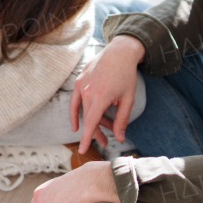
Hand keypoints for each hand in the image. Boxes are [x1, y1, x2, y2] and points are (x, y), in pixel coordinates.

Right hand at [69, 35, 144, 154]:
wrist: (119, 52)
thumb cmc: (126, 75)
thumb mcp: (128, 99)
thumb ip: (122, 119)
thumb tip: (119, 137)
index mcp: (100, 97)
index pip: (90, 123)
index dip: (86, 138)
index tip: (82, 150)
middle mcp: (87, 91)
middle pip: (88, 119)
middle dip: (96, 132)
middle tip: (105, 141)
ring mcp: (81, 85)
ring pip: (83, 111)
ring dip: (91, 122)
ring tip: (102, 128)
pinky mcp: (78, 81)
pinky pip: (74, 101)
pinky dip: (75, 113)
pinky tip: (76, 124)